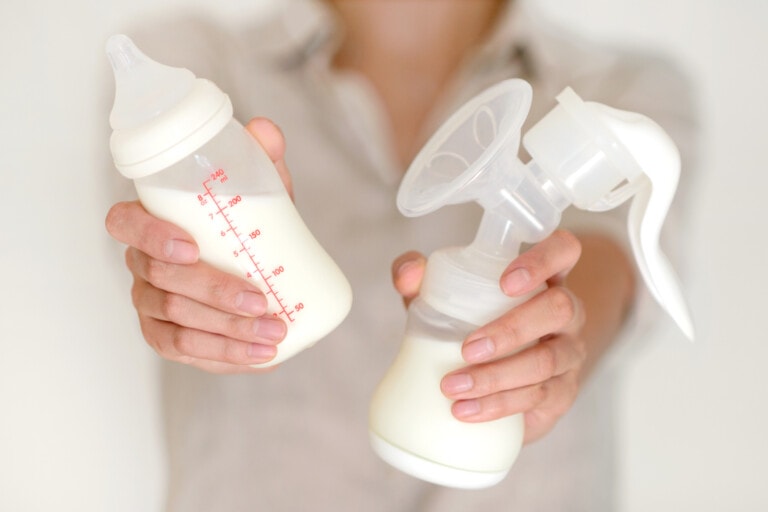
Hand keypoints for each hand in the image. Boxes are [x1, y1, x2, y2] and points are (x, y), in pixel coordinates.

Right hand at [105, 118, 291, 373]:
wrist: (256, 264)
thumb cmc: (247, 224)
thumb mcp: (258, 190)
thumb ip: (260, 159)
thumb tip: (265, 131)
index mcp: (149, 221)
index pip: (125, 224)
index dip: (151, 237)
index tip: (192, 248)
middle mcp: (142, 264)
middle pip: (162, 281)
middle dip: (213, 294)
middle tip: (262, 300)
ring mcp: (151, 303)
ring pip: (177, 321)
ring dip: (227, 332)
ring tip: (274, 333)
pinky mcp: (167, 336)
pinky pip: (187, 352)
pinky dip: (226, 356)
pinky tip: (262, 358)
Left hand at [392, 230, 586, 442]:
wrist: (493, 381)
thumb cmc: (469, 323)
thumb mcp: (443, 297)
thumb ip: (420, 278)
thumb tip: (407, 274)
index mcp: (543, 277)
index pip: (564, 250)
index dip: (543, 260)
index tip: (505, 283)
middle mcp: (566, 311)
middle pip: (559, 309)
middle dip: (511, 329)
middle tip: (467, 348)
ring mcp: (569, 353)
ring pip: (546, 361)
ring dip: (497, 376)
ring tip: (453, 386)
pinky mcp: (562, 393)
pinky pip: (538, 397)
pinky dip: (497, 405)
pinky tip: (466, 410)